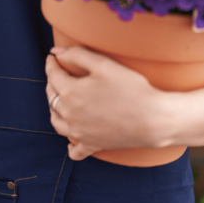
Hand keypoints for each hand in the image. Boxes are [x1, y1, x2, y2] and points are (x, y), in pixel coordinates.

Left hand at [44, 46, 167, 161]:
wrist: (152, 119)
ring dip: (55, 110)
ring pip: (57, 122)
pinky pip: (75, 150)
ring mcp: (79, 133)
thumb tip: (56, 52)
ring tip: (60, 101)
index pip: (53, 75)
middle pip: (52, 98)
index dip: (51, 64)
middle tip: (56, 74)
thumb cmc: (130, 89)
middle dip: (51, 83)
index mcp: (70, 93)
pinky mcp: (92, 145)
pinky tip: (72, 141)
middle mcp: (69, 115)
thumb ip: (77, 55)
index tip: (52, 57)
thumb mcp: (103, 64)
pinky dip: (71, 146)